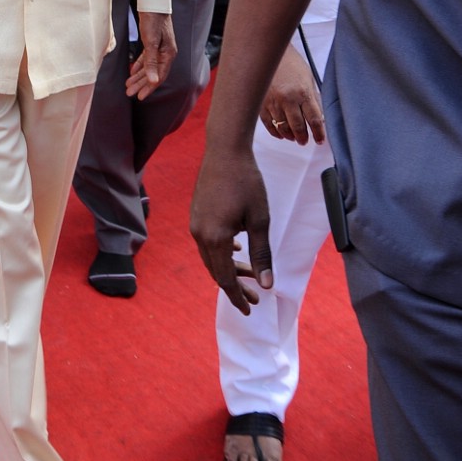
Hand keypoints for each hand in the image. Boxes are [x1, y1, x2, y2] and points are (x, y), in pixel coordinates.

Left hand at [126, 11, 176, 100]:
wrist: (154, 3)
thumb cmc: (153, 21)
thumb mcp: (151, 42)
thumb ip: (151, 62)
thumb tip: (154, 81)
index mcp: (168, 55)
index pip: (159, 77)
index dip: (149, 88)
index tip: (139, 97)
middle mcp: (166, 53)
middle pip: (153, 74)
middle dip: (141, 84)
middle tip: (129, 93)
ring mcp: (160, 48)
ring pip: (149, 67)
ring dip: (139, 77)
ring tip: (128, 85)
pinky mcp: (153, 43)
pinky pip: (146, 59)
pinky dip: (139, 66)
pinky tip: (132, 71)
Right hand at [190, 143, 273, 313]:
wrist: (225, 151)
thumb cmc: (247, 183)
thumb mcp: (260, 220)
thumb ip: (261, 254)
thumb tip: (266, 285)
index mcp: (215, 239)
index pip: (226, 279)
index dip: (238, 297)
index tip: (251, 309)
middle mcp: (199, 234)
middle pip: (216, 271)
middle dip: (235, 287)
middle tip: (255, 298)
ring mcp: (195, 223)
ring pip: (210, 257)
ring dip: (229, 269)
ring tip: (249, 275)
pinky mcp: (196, 214)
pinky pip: (206, 242)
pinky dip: (221, 252)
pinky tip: (236, 249)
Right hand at [260, 42, 324, 143]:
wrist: (268, 51)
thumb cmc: (291, 62)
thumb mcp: (307, 78)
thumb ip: (312, 98)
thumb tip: (318, 117)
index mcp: (302, 92)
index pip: (314, 119)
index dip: (318, 133)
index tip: (320, 140)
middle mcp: (287, 99)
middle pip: (298, 127)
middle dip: (303, 137)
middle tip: (305, 141)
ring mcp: (272, 102)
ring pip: (282, 127)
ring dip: (289, 135)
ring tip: (293, 138)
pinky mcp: (261, 103)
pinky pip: (268, 123)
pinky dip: (275, 131)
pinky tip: (280, 134)